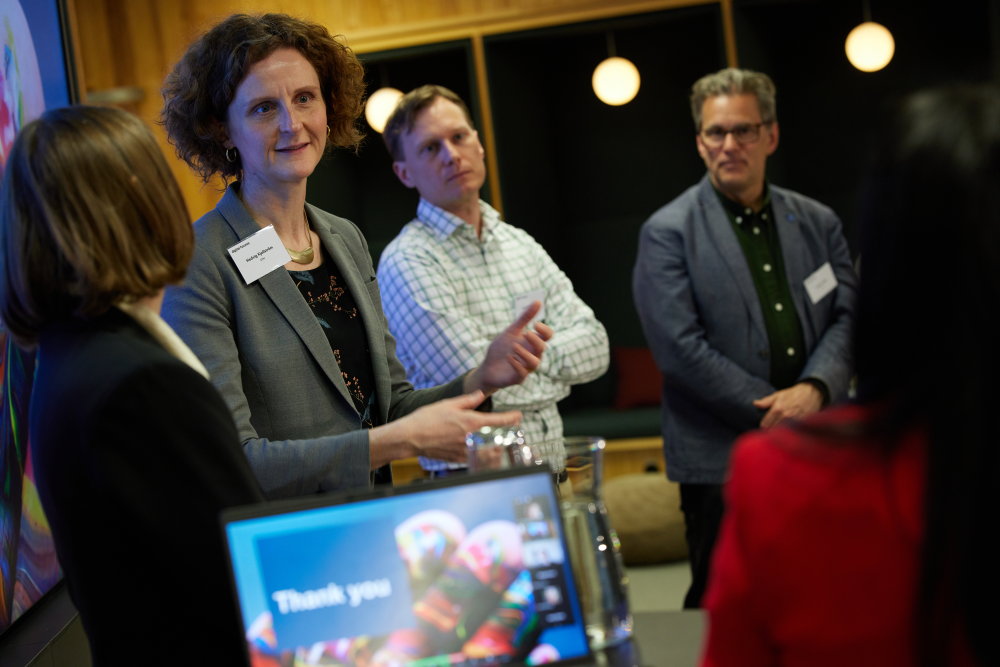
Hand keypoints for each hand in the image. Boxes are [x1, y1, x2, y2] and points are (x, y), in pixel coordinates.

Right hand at [369, 391, 522, 467]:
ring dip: (497, 448)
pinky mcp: (458, 459)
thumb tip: (480, 394)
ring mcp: (465, 450)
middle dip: (507, 435)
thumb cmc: (427, 419)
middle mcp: (471, 438)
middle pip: (499, 439)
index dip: (512, 418)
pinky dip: (483, 456)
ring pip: (490, 452)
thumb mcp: (448, 404)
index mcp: (471, 422)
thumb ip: (468, 400)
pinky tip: (482, 452)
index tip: (518, 416)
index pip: (499, 421)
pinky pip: (476, 459)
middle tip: (510, 431)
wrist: (410, 438)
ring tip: (500, 443)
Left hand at [465, 301, 552, 395]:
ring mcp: (526, 367)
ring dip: (525, 353)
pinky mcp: (518, 378)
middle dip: (535, 341)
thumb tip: (538, 301)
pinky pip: (522, 373)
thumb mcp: (511, 331)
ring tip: (514, 347)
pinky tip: (509, 357)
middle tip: (526, 333)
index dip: (545, 330)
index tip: (536, 324)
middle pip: (542, 348)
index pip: (547, 336)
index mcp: (532, 343)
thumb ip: (525, 318)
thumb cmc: (501, 349)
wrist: (488, 367)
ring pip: (535, 362)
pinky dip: (516, 364)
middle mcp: (532, 355)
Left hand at [753, 382, 823, 428]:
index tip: (764, 427)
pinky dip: (789, 434)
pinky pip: (793, 433)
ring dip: (780, 434)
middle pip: (772, 431)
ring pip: (782, 433)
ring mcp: (794, 421)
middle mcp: (785, 416)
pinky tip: (788, 433)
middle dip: (770, 431)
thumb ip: (765, 401)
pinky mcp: (802, 425)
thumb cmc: (793, 394)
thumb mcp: (778, 395)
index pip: (765, 425)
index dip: (763, 426)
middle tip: (770, 431)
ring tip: (779, 433)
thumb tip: (755, 404)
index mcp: (777, 409)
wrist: (811, 393)